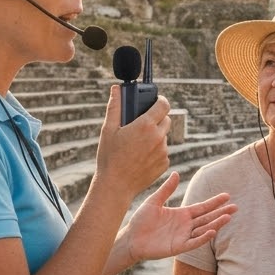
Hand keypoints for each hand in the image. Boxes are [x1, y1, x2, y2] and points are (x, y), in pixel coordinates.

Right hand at [97, 91, 171, 205]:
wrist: (116, 185)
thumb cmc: (109, 157)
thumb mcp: (108, 130)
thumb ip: (114, 107)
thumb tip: (116, 89)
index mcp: (145, 125)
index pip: (164, 105)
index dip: (160, 100)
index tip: (156, 101)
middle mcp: (158, 137)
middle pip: (166, 119)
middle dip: (157, 118)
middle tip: (142, 124)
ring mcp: (163, 151)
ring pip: (164, 137)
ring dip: (155, 136)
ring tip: (137, 144)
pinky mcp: (164, 164)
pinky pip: (163, 151)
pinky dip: (155, 151)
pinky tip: (140, 156)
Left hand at [117, 172, 235, 266]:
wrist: (131, 239)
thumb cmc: (140, 221)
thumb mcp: (154, 202)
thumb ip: (166, 190)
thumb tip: (175, 173)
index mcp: (182, 214)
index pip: (202, 207)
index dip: (214, 202)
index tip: (227, 196)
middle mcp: (185, 225)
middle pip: (207, 218)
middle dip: (221, 213)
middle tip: (236, 207)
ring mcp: (183, 237)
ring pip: (204, 229)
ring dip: (216, 224)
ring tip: (228, 217)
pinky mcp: (178, 247)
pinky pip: (193, 242)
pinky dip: (203, 238)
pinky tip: (212, 231)